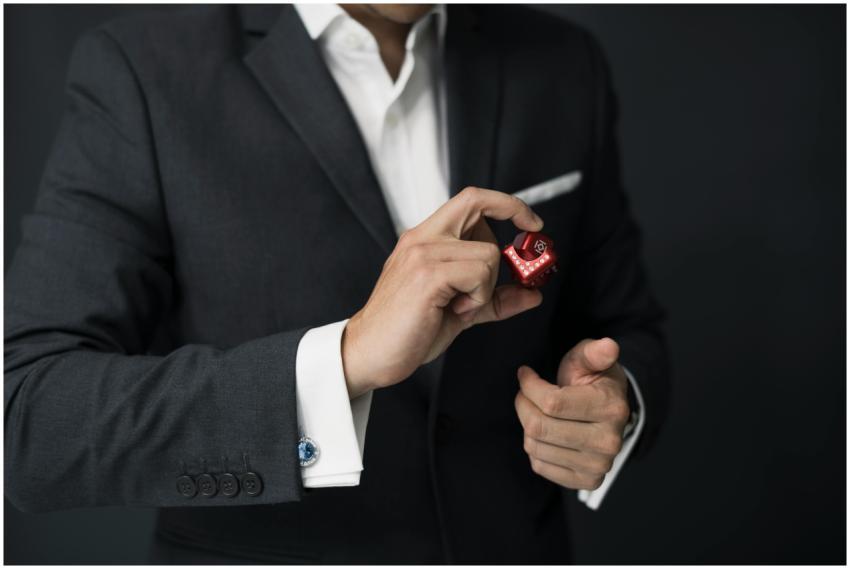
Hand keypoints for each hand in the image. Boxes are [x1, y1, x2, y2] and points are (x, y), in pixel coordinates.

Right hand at [343, 187, 544, 397]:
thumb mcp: (460, 311)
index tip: (530, 222)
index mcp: (425, 239)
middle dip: (504, 236)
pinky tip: (455, 310)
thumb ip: (494, 298)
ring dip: (485, 287)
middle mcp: (422, 238)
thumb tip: (531, 294)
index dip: (507, 204)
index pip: (471, 199)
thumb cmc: (406, 332)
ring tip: (459, 306)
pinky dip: (478, 297)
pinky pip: (479, 273)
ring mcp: (423, 253)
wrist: (371, 354)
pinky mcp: (427, 275)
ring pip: (487, 253)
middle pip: (477, 206)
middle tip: (502, 272)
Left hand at [515, 338, 630, 490]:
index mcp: (612, 408)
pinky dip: (535, 447)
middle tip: (524, 393)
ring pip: (535, 447)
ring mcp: (599, 466)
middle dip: (523, 405)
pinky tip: (546, 433)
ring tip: (536, 411)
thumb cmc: (593, 381)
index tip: (525, 374)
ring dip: (527, 425)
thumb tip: (609, 346)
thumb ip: (594, 352)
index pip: (551, 403)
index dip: (529, 386)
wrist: (609, 412)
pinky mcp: (587, 481)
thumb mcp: (591, 360)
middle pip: (539, 427)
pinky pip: (540, 466)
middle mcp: (609, 442)